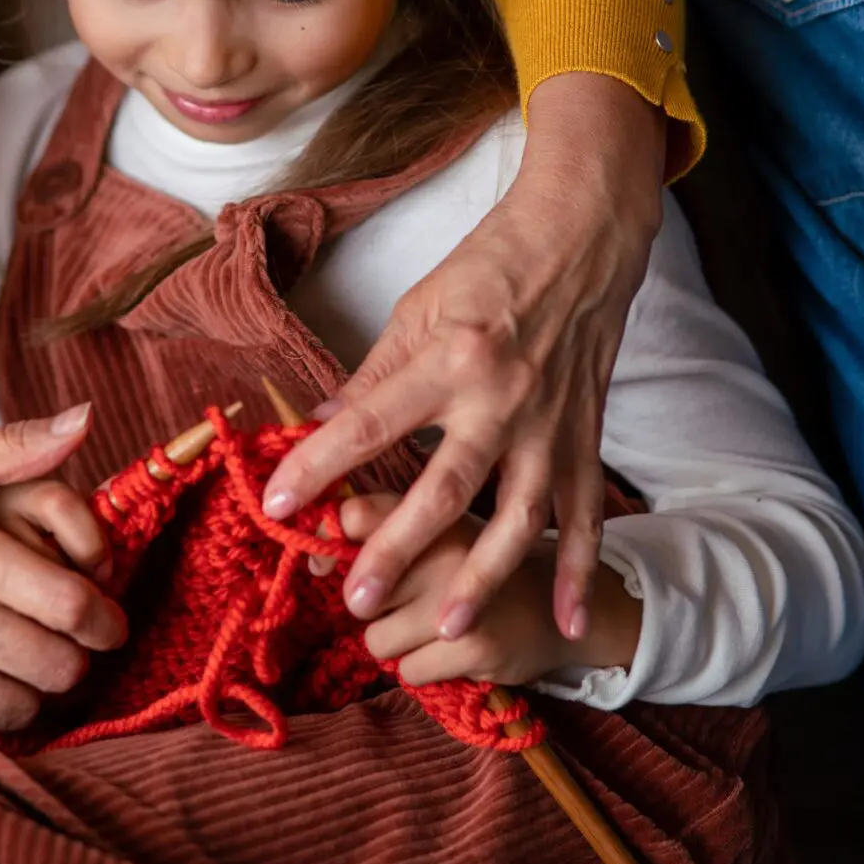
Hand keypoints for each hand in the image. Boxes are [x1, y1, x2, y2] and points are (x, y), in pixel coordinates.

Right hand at [0, 406, 125, 731]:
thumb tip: (83, 418)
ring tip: (18, 659)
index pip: (74, 607)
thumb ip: (13, 447)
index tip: (107, 619)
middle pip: (59, 669)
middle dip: (77, 655)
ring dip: (31, 689)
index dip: (107, 620)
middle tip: (65, 639)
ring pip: (19, 709)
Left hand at [262, 72, 664, 640]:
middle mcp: (502, 396)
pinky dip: (577, 569)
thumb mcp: (418, 308)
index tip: (278, 502)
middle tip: (357, 599)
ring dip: (483, 577)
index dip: (320, 464)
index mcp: (450, 356)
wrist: (582, 237)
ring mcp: (549, 422)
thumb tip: (320, 424)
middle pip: (444, 486)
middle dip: (398, 547)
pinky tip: (565, 622)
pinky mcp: (585, 436)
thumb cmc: (493, 263)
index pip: (370, 421)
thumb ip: (373, 376)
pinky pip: (585, 513)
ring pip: (518, 516)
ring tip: (447, 626)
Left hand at [342, 492, 639, 686]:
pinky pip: (409, 670)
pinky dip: (423, 670)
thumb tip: (304, 529)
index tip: (325, 563)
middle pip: (358, 591)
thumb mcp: (438, 522)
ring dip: (396, 642)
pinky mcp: (478, 640)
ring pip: (376, 638)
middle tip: (398, 601)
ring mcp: (464, 591)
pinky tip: (453, 648)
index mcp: (435, 499)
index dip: (327, 544)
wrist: (562, 601)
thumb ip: (380, 517)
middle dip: (367, 606)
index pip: (352, 516)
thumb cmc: (478, 558)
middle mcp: (448, 540)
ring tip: (433, 624)